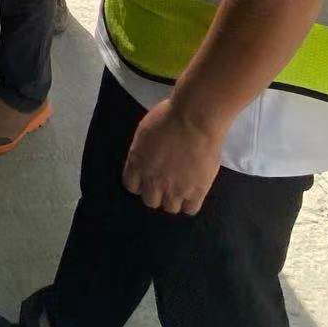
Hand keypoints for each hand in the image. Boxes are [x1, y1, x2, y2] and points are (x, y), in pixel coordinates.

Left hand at [121, 98, 223, 214]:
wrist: (194, 119)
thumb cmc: (169, 116)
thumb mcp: (145, 131)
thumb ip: (142, 150)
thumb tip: (146, 158)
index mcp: (137, 164)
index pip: (131, 186)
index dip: (140, 183)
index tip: (147, 178)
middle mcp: (153, 181)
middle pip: (150, 201)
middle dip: (157, 192)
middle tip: (166, 182)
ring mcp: (175, 189)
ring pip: (170, 208)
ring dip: (174, 198)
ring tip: (182, 186)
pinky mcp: (196, 192)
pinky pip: (190, 209)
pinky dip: (191, 202)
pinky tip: (194, 191)